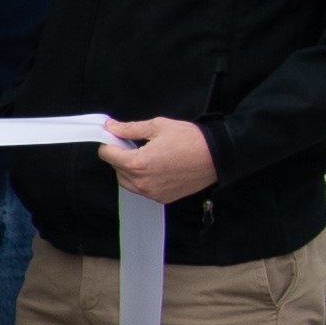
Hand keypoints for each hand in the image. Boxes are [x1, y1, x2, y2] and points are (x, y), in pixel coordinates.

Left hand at [103, 116, 220, 204]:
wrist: (218, 156)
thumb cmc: (190, 139)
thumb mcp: (158, 126)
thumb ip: (129, 129)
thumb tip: (110, 127)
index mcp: (138, 163)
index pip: (107, 155)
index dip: (110, 143)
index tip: (118, 138)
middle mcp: (142, 182)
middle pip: (116, 168)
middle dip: (120, 156)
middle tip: (135, 145)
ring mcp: (152, 193)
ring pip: (127, 181)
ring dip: (129, 169)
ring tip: (146, 156)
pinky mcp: (163, 198)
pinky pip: (142, 190)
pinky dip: (143, 179)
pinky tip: (156, 168)